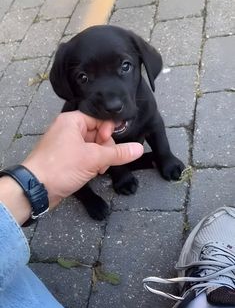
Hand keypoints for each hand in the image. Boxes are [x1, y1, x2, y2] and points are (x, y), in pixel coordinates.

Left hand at [23, 111, 143, 207]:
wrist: (36, 189)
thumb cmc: (60, 167)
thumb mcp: (94, 158)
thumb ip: (118, 153)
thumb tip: (138, 149)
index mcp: (72, 121)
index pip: (100, 118)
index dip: (108, 131)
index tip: (109, 144)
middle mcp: (68, 130)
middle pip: (98, 133)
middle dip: (104, 149)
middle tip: (102, 161)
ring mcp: (67, 146)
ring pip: (93, 147)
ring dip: (99, 159)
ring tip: (96, 169)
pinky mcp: (66, 160)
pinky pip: (85, 157)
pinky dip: (91, 165)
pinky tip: (92, 173)